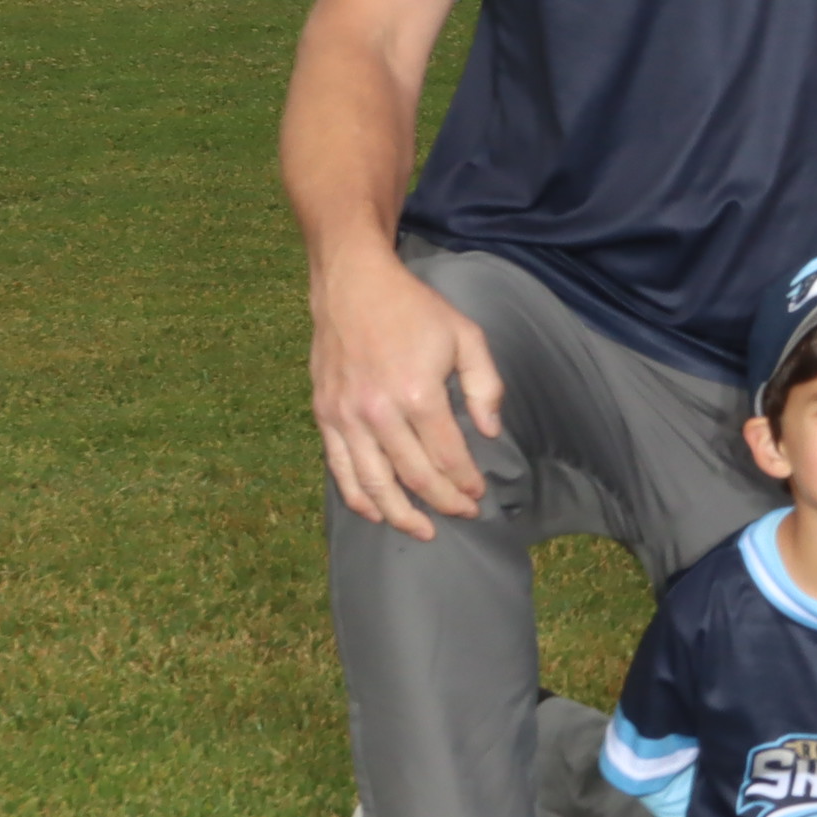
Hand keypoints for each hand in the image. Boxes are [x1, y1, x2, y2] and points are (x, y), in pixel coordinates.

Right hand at [311, 250, 502, 540]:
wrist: (353, 285)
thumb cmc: (414, 310)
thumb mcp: (466, 336)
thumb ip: (484, 386)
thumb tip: (490, 431)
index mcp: (418, 394)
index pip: (448, 456)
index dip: (466, 481)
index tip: (479, 494)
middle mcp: (379, 412)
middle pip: (415, 476)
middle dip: (444, 502)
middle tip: (463, 513)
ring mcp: (347, 416)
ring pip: (374, 483)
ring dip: (400, 514)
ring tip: (423, 531)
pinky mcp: (325, 415)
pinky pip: (340, 469)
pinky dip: (358, 498)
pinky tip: (377, 513)